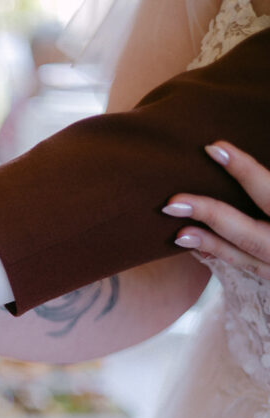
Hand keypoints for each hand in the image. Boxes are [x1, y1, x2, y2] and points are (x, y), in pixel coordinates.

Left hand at [166, 141, 269, 276]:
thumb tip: (221, 148)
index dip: (243, 169)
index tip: (214, 147)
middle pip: (250, 232)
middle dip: (211, 215)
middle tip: (172, 203)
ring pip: (246, 256)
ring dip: (210, 244)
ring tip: (178, 233)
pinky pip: (250, 266)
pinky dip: (221, 254)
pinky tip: (195, 243)